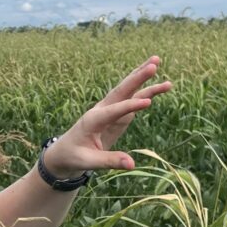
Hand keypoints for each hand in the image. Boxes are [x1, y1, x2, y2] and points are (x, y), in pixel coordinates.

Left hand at [44, 56, 171, 175]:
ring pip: (128, 90)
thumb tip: (132, 164)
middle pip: (121, 90)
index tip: (147, 101)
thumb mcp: (89, 162)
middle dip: (137, 77)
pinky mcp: (117, 114)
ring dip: (142, 77)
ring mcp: (110, 110)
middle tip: (154, 64)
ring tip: (158, 62)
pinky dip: (147, 91)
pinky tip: (161, 85)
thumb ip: (110, 161)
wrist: (65, 153)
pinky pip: (133, 100)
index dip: (129, 106)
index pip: (113, 111)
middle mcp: (102, 110)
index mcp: (93, 120)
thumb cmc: (74, 156)